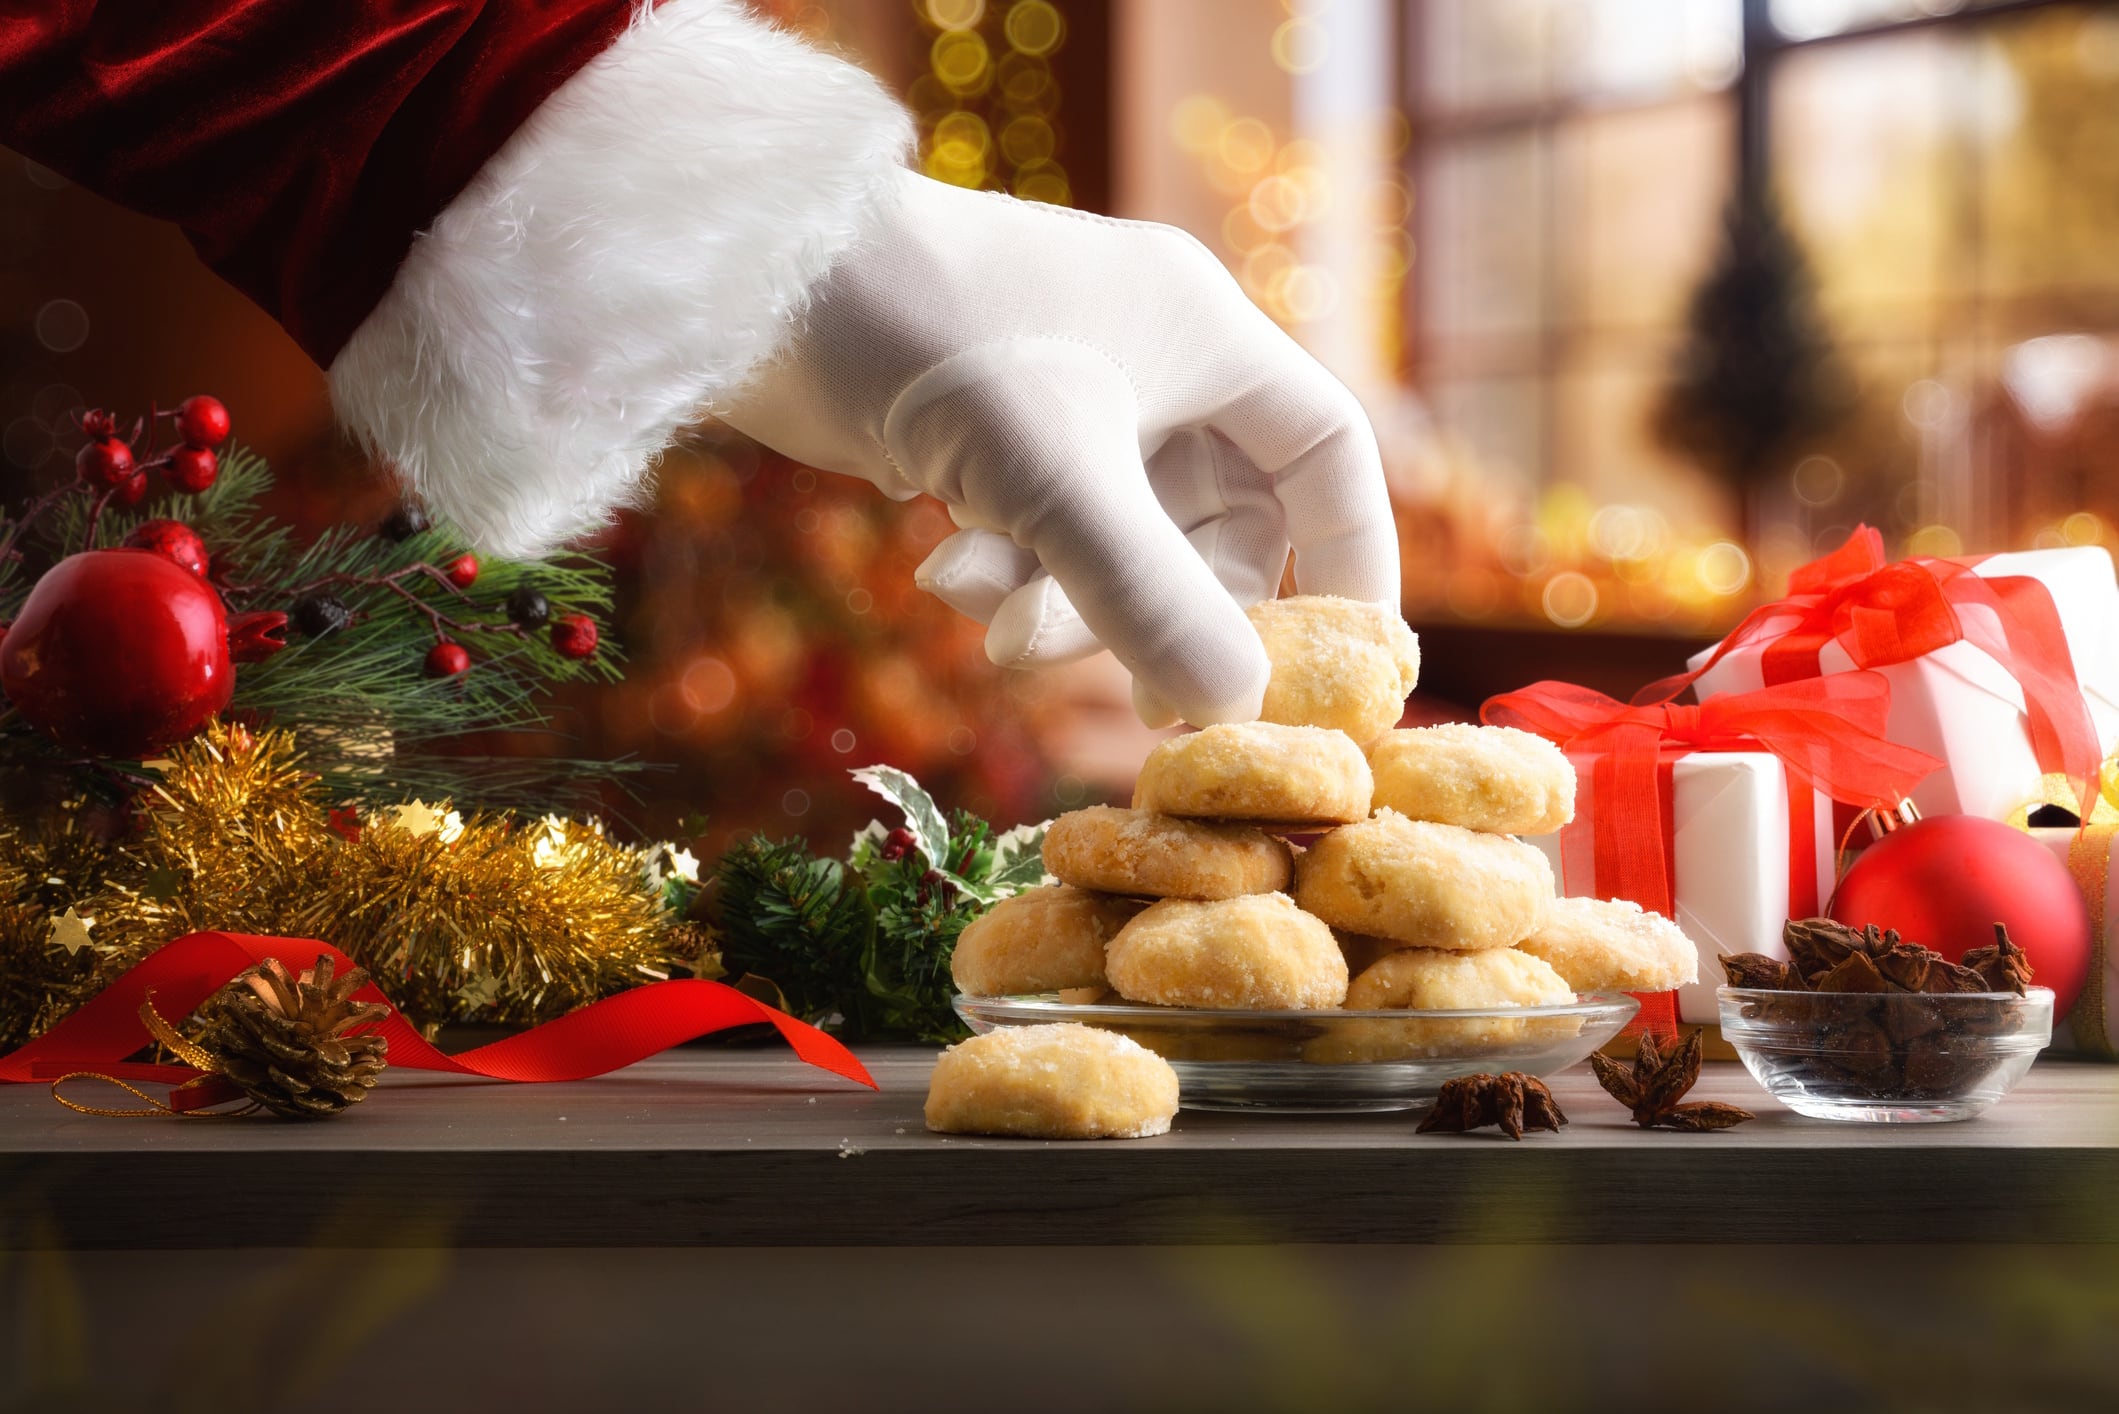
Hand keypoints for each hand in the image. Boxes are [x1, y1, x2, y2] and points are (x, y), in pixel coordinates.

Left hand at [722, 170, 1397, 725]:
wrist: (751, 282)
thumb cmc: (926, 338)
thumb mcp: (1053, 478)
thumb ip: (1150, 595)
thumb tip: (1237, 706)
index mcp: (1205, 334)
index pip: (1325, 452)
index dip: (1350, 558)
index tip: (1350, 666)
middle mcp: (1153, 363)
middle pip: (1216, 526)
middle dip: (1162, 609)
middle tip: (1134, 700)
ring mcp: (1072, 402)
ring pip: (1117, 545)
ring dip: (1062, 601)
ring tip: (987, 617)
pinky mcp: (996, 438)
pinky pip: (1041, 536)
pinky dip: (1002, 570)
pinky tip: (938, 571)